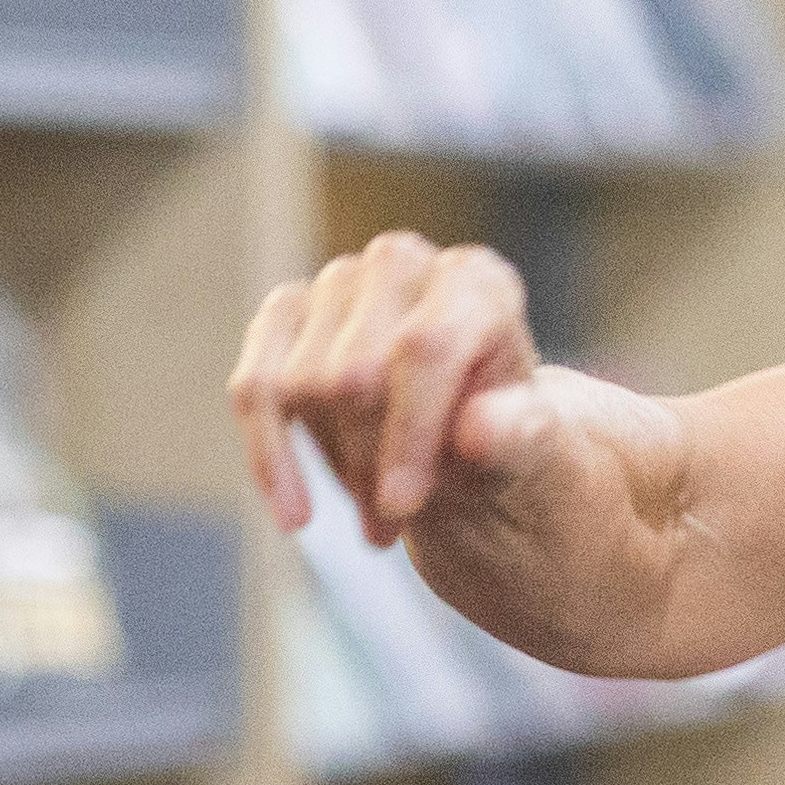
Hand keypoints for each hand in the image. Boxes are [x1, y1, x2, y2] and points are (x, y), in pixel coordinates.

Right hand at [230, 231, 548, 540]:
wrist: (464, 438)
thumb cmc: (501, 437)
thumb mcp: (531, 448)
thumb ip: (517, 436)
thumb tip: (476, 430)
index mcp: (477, 282)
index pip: (424, 347)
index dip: (407, 432)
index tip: (401, 507)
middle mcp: (403, 264)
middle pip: (354, 374)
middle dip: (371, 463)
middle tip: (397, 520)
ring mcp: (338, 282)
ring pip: (302, 386)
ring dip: (336, 468)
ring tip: (376, 510)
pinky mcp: (285, 312)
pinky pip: (254, 388)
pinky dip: (270, 457)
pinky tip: (294, 513)